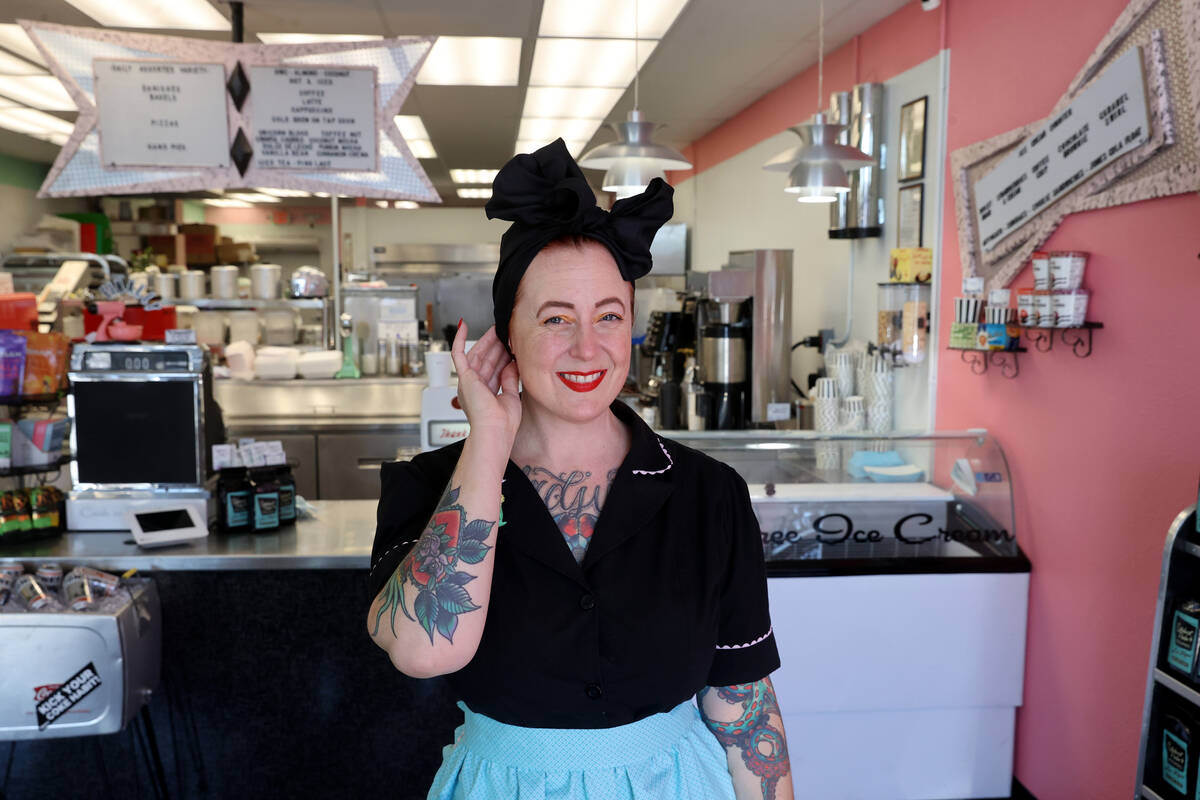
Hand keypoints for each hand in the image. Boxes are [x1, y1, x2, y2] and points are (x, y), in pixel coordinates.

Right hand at [450, 322, 520, 448]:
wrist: (495, 431)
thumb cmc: (503, 423)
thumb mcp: (511, 396)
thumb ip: (510, 378)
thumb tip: (512, 362)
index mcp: (484, 394)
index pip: (494, 369)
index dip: (503, 355)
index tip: (512, 346)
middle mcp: (474, 387)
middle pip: (486, 359)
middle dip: (497, 345)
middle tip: (506, 332)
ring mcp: (468, 382)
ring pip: (477, 354)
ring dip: (487, 341)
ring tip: (497, 328)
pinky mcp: (463, 378)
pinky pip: (458, 354)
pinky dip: (459, 339)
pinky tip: (463, 325)